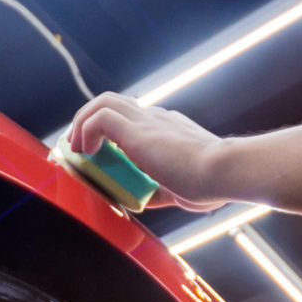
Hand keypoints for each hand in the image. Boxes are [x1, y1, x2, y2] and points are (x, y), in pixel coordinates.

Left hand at [65, 93, 230, 210]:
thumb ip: (159, 190)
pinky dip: (85, 131)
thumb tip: (143, 200)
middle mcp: (156, 119)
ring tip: (75, 148)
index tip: (98, 149)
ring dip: (82, 122)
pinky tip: (84, 153)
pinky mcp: (138, 131)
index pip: (133, 117)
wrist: (226, 171)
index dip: (111, 130)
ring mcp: (147, 121)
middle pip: (114, 102)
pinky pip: (100, 118)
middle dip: (88, 119)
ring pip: (103, 102)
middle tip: (77, 145)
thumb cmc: (212, 183)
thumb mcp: (180, 189)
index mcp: (169, 129)